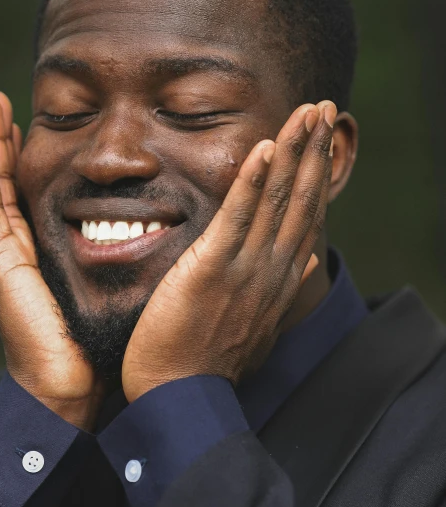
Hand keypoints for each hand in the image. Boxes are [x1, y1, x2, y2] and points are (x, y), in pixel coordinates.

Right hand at [0, 91, 104, 429]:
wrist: (72, 385)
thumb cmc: (99, 338)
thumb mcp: (116, 282)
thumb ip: (125, 252)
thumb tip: (160, 223)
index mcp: (49, 247)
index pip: (37, 189)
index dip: (32, 154)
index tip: (38, 116)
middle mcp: (24, 245)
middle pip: (12, 179)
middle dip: (6, 138)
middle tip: (2, 99)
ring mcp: (8, 253)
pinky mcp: (3, 264)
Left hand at [122, 101, 335, 401]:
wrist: (182, 396)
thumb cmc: (211, 359)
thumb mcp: (259, 322)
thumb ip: (283, 287)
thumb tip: (310, 262)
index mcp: (280, 278)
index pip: (305, 216)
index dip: (316, 176)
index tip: (322, 141)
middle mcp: (272, 268)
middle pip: (300, 200)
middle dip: (314, 152)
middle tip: (323, 110)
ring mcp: (247, 268)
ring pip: (277, 200)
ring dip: (295, 153)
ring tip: (307, 113)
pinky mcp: (214, 269)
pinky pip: (238, 217)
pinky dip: (253, 181)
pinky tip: (266, 147)